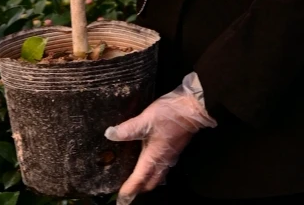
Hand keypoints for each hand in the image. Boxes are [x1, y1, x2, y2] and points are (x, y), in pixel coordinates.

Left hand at [105, 74, 216, 203]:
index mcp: (154, 157)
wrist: (194, 108)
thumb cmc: (170, 115)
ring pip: (158, 176)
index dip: (129, 190)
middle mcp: (163, 161)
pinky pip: (163, 167)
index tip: (120, 199)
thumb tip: (109, 134)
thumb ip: (128, 128)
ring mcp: (171, 155)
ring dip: (148, 180)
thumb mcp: (146, 120)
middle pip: (150, 183)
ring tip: (137, 177)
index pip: (139, 179)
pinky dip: (154, 170)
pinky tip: (149, 159)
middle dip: (139, 189)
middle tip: (127, 188)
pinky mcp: (175, 148)